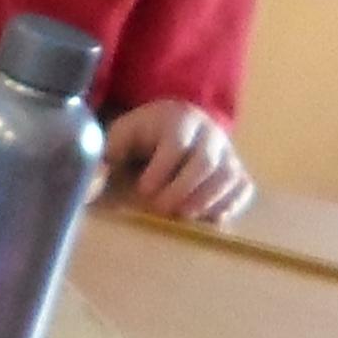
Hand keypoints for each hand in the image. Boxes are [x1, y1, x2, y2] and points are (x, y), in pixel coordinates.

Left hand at [102, 99, 254, 223]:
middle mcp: (209, 132)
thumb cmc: (143, 136)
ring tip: (184, 217)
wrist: (176, 125)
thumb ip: (104, 157)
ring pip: (229, 175)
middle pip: (206, 162)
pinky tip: (210, 218)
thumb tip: (92, 182)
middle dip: (183, 190)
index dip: (160, 171)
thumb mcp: (120, 137)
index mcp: (178, 119)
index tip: (143, 190)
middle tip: (162, 210)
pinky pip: (244, 188)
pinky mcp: (239, 170)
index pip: (176, 144)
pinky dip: (231, 205)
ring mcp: (228, 151)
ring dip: (207, 200)